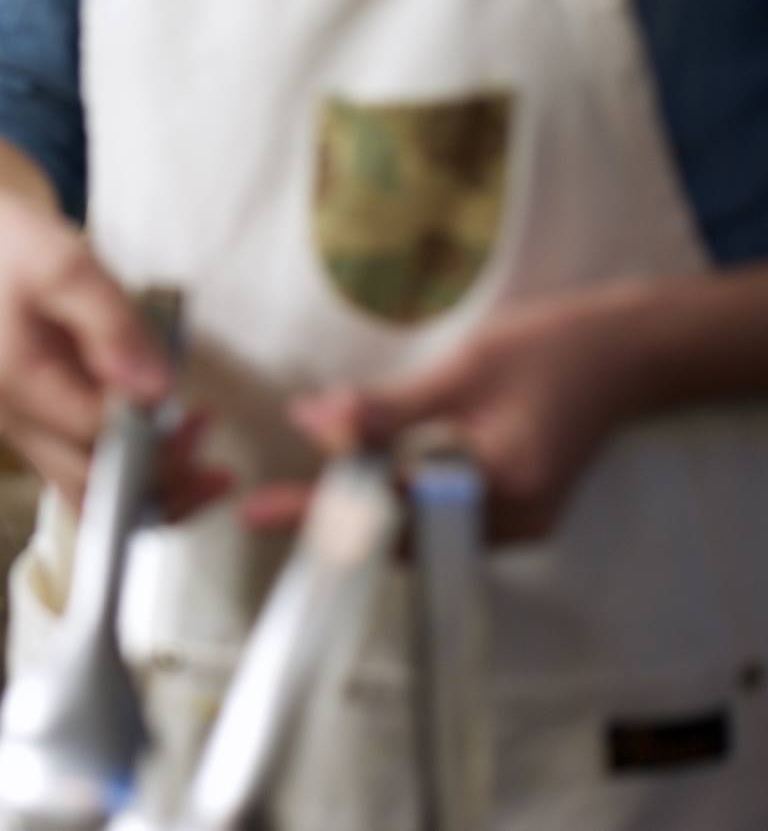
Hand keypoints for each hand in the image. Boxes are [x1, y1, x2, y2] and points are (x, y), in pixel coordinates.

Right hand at [0, 193, 229, 512]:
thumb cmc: (22, 252)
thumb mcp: (69, 267)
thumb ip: (111, 324)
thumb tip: (154, 389)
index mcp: (14, 383)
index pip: (91, 435)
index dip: (150, 434)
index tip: (197, 414)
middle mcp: (15, 423)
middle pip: (89, 489)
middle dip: (159, 479)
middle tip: (211, 445)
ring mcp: (28, 434)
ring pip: (92, 497)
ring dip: (153, 489)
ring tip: (209, 460)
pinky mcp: (47, 432)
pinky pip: (94, 476)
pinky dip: (138, 476)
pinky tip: (177, 449)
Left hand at [244, 290, 646, 542]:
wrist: (628, 353)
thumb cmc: (550, 347)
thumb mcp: (461, 368)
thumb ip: (385, 407)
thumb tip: (308, 422)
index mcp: (502, 484)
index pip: (389, 509)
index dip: (318, 509)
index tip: (258, 510)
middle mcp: (513, 522)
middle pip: (401, 541)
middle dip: (333, 524)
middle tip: (265, 507)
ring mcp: (518, 526)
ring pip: (418, 539)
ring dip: (361, 518)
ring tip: (296, 501)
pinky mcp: (515, 515)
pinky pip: (439, 524)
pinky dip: (394, 508)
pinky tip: (356, 486)